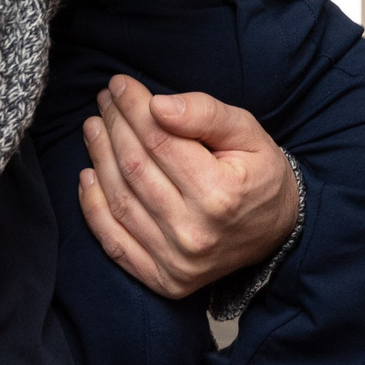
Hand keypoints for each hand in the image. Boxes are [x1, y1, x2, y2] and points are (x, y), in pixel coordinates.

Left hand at [76, 76, 301, 298]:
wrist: (276, 232)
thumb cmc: (259, 174)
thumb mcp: (249, 133)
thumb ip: (206, 114)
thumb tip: (158, 105)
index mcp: (221, 194)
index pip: (160, 141)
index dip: (134, 108)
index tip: (120, 84)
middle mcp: (194, 233)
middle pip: (135, 169)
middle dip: (114, 127)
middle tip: (105, 100)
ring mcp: (175, 262)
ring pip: (120, 201)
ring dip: (99, 159)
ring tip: (94, 128)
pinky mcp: (162, 280)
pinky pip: (114, 241)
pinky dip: (93, 208)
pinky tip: (88, 176)